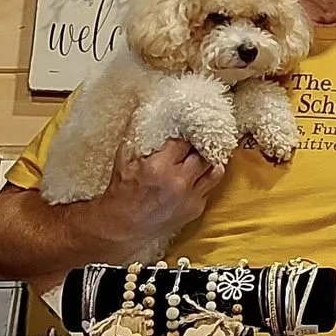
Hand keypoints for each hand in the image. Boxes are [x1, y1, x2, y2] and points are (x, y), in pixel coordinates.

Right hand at [87, 139, 222, 253]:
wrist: (123, 227)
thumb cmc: (121, 191)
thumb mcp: (123, 158)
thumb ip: (136, 133)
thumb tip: (144, 108)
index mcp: (159, 166)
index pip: (185, 141)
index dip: (187, 132)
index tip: (187, 127)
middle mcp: (178, 181)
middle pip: (202, 153)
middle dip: (200, 145)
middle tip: (198, 138)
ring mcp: (190, 197)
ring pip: (214, 170)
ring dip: (210, 160)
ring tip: (205, 152)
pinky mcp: (196, 209)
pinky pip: (210, 187)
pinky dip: (207, 177)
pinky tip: (200, 172)